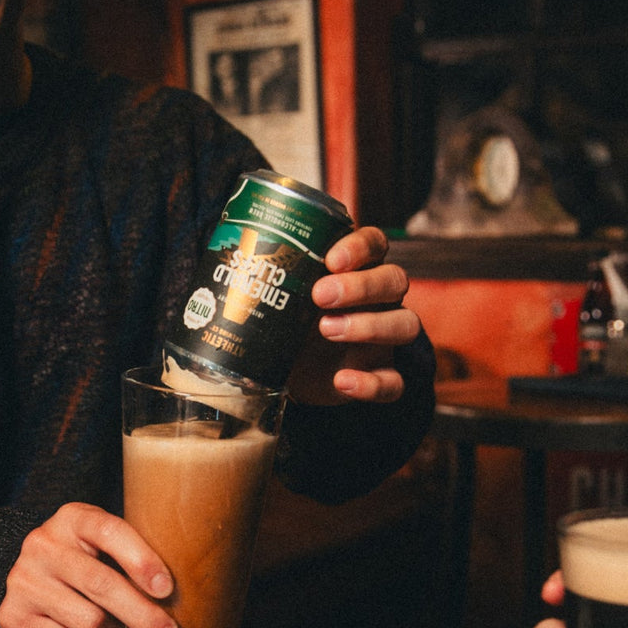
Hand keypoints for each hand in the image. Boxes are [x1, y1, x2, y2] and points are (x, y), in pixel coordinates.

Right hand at [0, 503, 181, 627]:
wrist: (27, 578)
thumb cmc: (83, 560)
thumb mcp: (102, 544)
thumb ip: (133, 555)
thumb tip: (184, 594)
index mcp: (72, 518)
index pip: (109, 531)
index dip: (141, 559)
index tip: (166, 588)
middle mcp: (42, 544)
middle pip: (102, 584)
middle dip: (143, 615)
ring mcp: (24, 580)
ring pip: (90, 621)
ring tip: (115, 626)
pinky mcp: (14, 615)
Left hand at [286, 225, 421, 404]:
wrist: (287, 367)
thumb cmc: (287, 317)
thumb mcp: (280, 294)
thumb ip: (269, 274)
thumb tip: (221, 255)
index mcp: (356, 269)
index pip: (375, 244)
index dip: (360, 247)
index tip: (331, 259)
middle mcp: (378, 299)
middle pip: (395, 280)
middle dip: (361, 286)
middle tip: (319, 296)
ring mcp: (382, 338)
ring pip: (406, 324)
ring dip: (369, 326)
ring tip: (326, 330)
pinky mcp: (378, 373)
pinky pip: (394, 380)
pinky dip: (372, 383)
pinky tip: (343, 381)